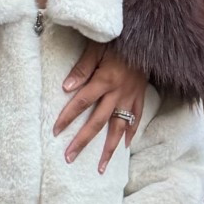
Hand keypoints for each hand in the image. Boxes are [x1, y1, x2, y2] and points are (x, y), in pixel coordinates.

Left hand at [54, 43, 147, 171]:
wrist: (148, 37)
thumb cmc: (118, 40)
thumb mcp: (97, 47)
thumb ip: (82, 68)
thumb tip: (65, 87)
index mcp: (105, 80)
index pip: (81, 102)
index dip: (67, 117)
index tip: (56, 131)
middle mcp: (118, 93)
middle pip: (97, 122)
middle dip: (83, 141)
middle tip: (69, 157)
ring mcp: (131, 97)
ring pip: (118, 127)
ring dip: (108, 148)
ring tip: (100, 167)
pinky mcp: (140, 96)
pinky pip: (136, 119)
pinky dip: (130, 133)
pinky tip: (124, 146)